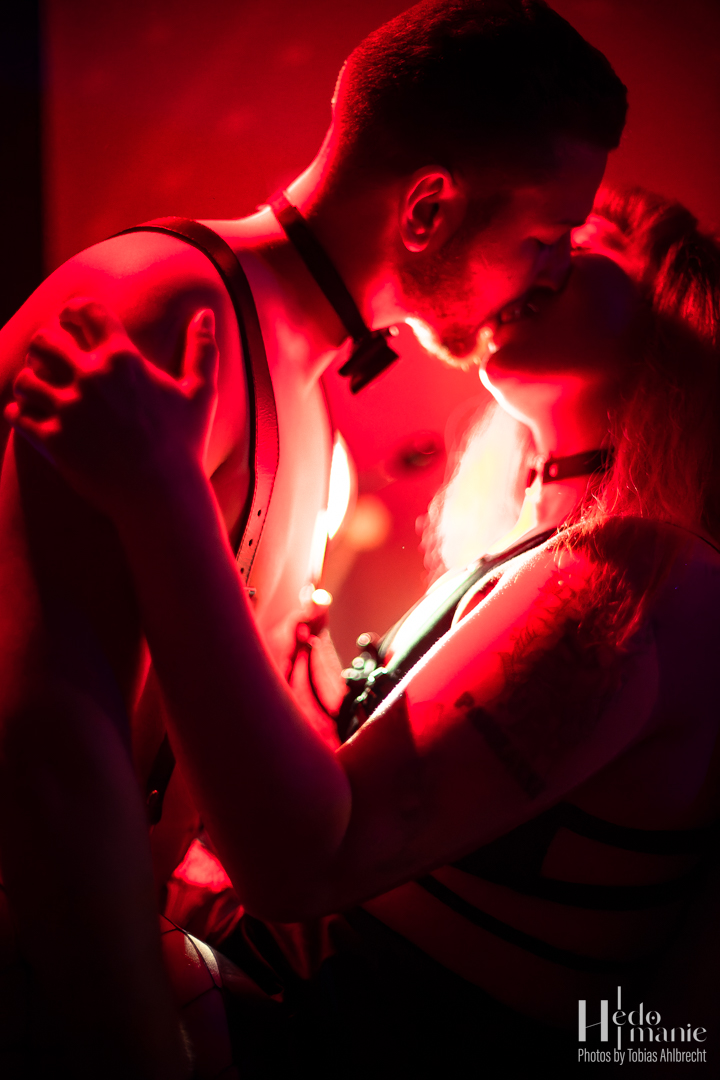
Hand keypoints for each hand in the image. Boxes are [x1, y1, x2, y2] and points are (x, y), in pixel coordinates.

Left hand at [5, 298, 217, 518]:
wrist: (163, 495)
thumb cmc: (186, 444)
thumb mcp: (201, 393)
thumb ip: (202, 349)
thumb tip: (205, 314)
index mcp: (123, 360)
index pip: (86, 312)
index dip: (74, 310)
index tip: (71, 319)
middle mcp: (91, 378)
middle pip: (44, 339)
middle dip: (44, 343)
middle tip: (50, 356)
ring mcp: (69, 410)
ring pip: (24, 378)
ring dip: (29, 381)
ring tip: (38, 389)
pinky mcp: (53, 441)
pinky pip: (17, 415)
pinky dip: (19, 413)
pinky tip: (31, 417)